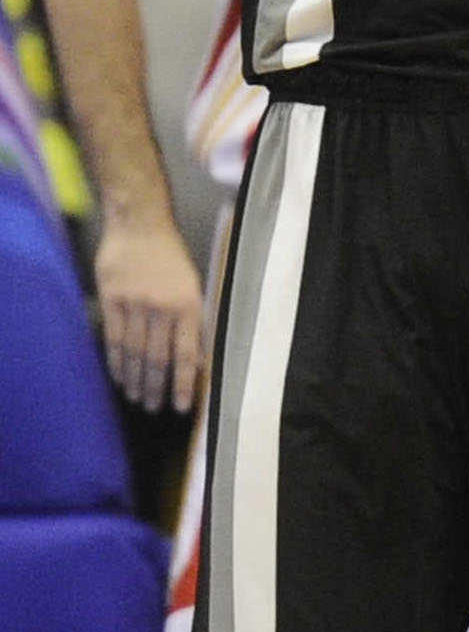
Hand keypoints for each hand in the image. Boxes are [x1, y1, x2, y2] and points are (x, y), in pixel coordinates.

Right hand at [94, 213, 204, 413]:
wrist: (140, 224)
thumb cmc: (171, 257)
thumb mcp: (193, 285)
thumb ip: (192, 320)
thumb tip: (195, 357)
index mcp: (188, 305)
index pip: (186, 355)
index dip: (184, 384)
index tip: (181, 407)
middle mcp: (161, 308)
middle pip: (157, 358)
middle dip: (157, 387)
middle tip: (154, 408)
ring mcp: (134, 304)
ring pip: (134, 352)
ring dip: (135, 379)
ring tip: (136, 398)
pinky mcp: (111, 299)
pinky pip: (112, 337)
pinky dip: (116, 360)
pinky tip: (119, 376)